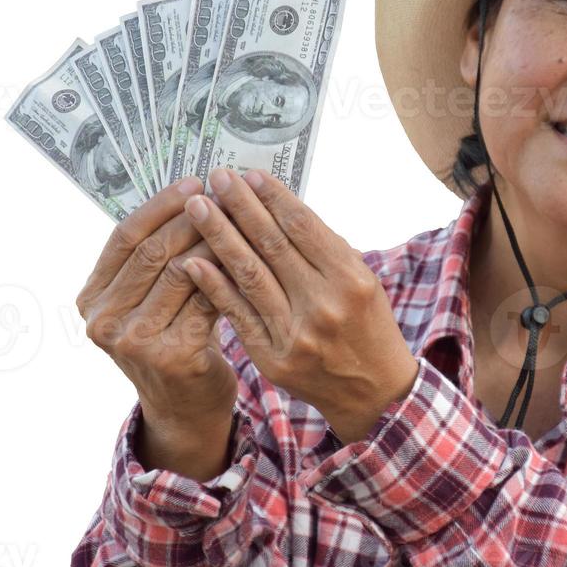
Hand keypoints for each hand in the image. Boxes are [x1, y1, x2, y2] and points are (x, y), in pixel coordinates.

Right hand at [77, 176, 239, 436]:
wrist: (185, 408)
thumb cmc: (170, 341)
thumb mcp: (147, 301)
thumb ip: (153, 260)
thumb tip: (190, 191)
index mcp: (92, 299)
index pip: (124, 237)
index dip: (160, 205)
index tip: (193, 180)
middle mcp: (103, 321)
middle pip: (152, 251)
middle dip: (192, 216)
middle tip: (225, 193)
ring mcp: (134, 342)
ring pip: (182, 272)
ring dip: (215, 240)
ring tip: (241, 217)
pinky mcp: (171, 356)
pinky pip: (206, 300)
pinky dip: (228, 274)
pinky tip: (249, 255)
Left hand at [180, 166, 419, 441]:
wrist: (374, 393)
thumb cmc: (366, 325)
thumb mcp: (362, 281)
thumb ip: (324, 248)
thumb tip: (278, 205)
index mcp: (350, 278)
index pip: (304, 227)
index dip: (273, 198)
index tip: (249, 174)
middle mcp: (324, 304)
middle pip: (272, 245)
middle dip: (241, 207)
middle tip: (217, 177)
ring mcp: (296, 334)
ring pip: (249, 275)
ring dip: (219, 236)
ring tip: (197, 208)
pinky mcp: (273, 358)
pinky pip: (238, 314)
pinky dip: (214, 286)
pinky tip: (193, 261)